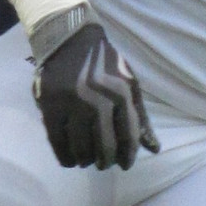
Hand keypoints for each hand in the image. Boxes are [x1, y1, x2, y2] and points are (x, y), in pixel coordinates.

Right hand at [32, 17, 160, 170]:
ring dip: (85, 160)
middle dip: (105, 162)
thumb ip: (140, 118)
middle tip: (102, 164)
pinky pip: (57, 141)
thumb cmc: (106, 65)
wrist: (70, 40)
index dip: (128, 156)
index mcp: (122, 94)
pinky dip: (65, 156)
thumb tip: (155, 149)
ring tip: (86, 160)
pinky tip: (70, 160)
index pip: (128, 136)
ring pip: (81, 147)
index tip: (124, 165)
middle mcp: (98, 100)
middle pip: (104, 147)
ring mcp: (72, 103)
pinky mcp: (50, 105)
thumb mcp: (129, 85)